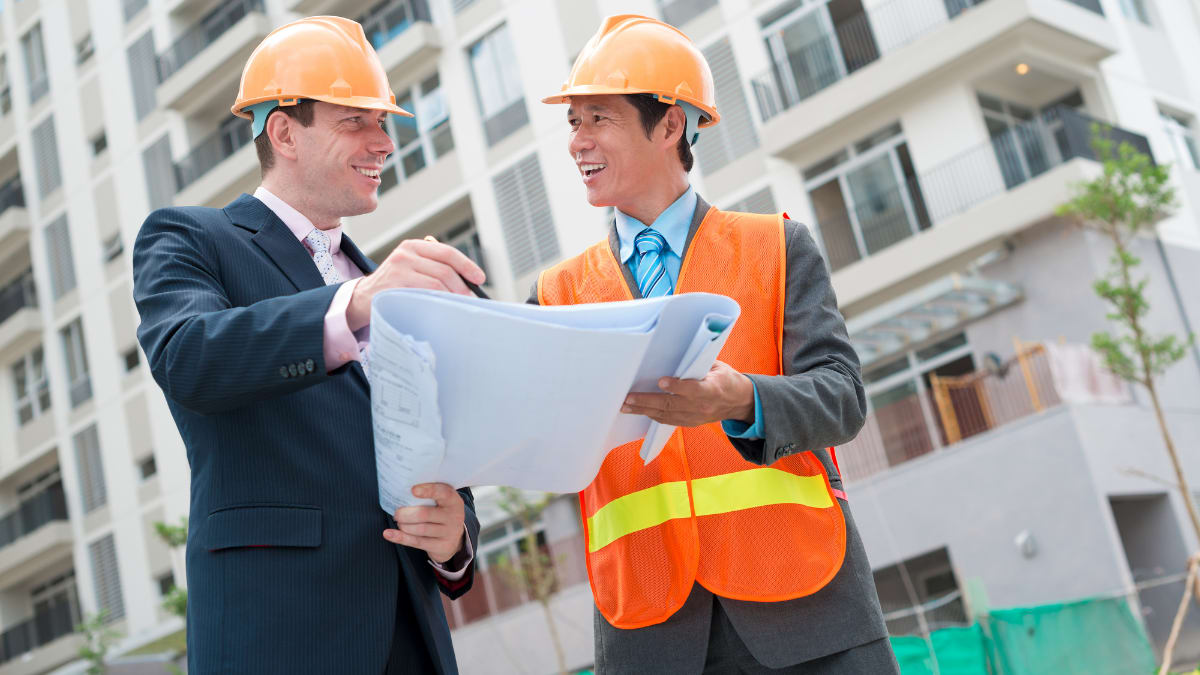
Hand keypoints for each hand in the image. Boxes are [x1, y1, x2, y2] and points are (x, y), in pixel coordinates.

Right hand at [347, 240, 484, 329]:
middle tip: (468, 299)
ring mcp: (398, 269)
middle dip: (461, 287)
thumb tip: (468, 281)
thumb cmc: (395, 286)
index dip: (467, 266)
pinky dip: (437, 303)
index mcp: (413, 246)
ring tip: (456, 306)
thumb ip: (434, 268)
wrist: (363, 298)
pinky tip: (441, 309)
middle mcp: (405, 254)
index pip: (447, 253)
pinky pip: (424, 295)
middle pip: (445, 270)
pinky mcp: (394, 286)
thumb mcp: (412, 268)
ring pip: (437, 283)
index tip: (480, 278)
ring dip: (451, 297)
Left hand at [383, 483, 465, 563]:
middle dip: (405, 514)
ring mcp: (449, 533)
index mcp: (453, 501)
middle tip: (397, 513)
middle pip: (425, 514)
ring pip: (420, 529)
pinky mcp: (441, 546)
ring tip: (399, 522)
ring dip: (404, 525)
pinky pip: (417, 542)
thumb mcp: (442, 502)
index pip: (443, 493)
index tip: (413, 490)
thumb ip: (430, 495)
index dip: (428, 490)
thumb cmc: (441, 513)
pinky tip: (389, 534)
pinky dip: (400, 537)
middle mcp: (454, 516)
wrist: (453, 538)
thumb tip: (403, 490)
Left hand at [621, 361, 754, 426]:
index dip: (677, 386)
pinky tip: (639, 410)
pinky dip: (653, 415)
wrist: (739, 402)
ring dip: (644, 410)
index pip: (693, 389)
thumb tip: (674, 356)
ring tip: (626, 406)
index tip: (661, 381)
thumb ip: (697, 365)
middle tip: (628, 398)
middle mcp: (703, 406)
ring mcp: (696, 417)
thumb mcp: (717, 367)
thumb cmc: (726, 378)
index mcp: (713, 389)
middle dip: (647, 401)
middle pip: (671, 404)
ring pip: (666, 415)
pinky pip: (668, 420)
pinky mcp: (691, 422)